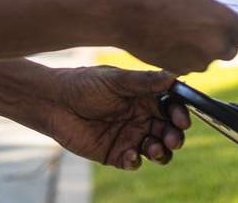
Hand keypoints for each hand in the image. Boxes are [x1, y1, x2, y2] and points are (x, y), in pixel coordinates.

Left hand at [41, 66, 189, 170]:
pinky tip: (131, 156)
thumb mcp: (115, 80)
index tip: (182, 120)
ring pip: (156, 149)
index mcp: (144, 98)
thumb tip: (172, 76)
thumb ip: (143, 81)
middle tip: (172, 139)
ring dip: (160, 152)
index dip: (179, 115)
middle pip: (168, 132)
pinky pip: (132, 161)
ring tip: (153, 148)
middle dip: (174, 137)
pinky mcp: (115, 153)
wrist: (55, 102)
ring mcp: (129, 137)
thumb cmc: (84, 84)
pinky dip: (135, 161)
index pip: (171, 108)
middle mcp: (141, 118)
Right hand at [93, 0, 237, 73]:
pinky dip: (182, 54)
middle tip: (202, 25)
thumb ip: (212, 3)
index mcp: (223, 22)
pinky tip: (167, 38)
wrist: (121, 11)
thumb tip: (222, 10)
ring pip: (207, 58)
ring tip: (178, 28)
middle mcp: (214, 46)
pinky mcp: (178, 70)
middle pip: (229, 50)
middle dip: (219, 40)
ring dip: (199, 48)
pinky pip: (189, 64)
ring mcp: (196, 61)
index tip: (234, 27)